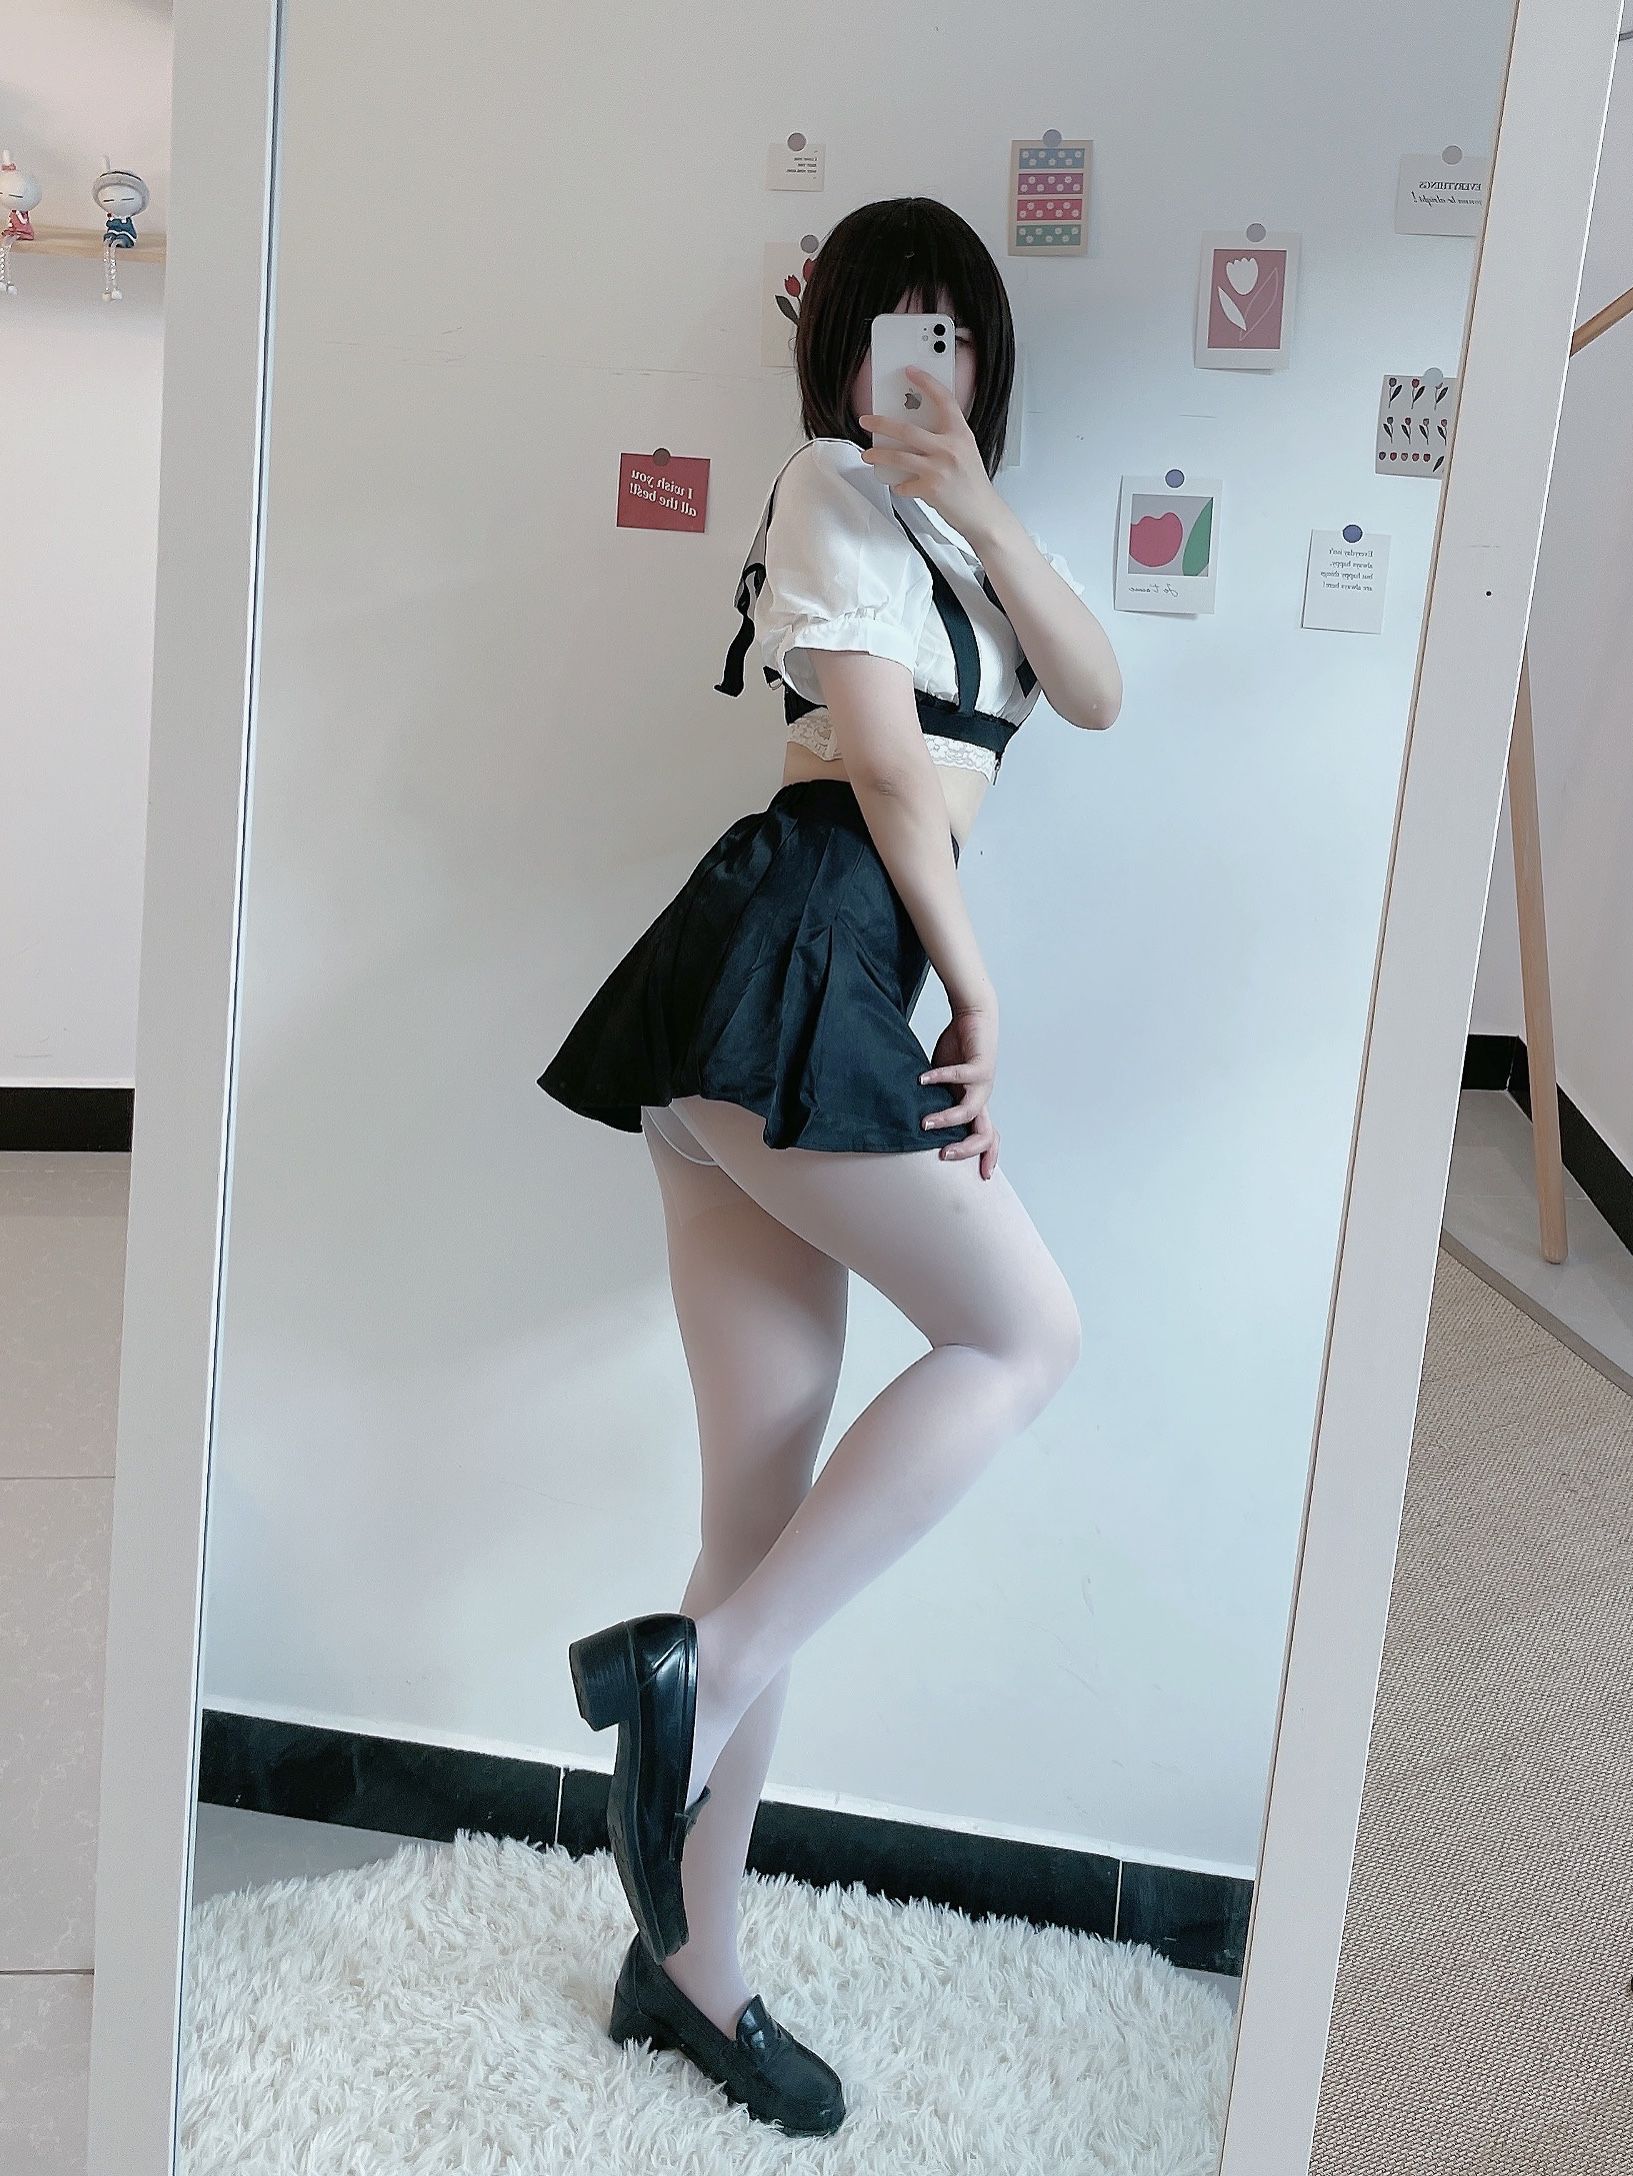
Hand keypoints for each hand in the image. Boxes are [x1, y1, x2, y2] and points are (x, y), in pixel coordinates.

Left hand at [859, 369, 1008, 546]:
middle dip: (881, 423)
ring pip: (898, 456)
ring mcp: (939, 469)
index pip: (943, 400)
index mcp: (961, 434)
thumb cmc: (973, 484)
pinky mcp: (930, 489)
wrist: (983, 513)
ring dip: (878, 454)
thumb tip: (916, 431)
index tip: (911, 372)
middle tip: (867, 420)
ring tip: (868, 454)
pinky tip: (899, 485)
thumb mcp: (966, 452)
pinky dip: (899, 485)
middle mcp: (949, 448)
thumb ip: (946, 438)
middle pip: (907, 429)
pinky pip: (904, 484)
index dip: (926, 382)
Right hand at [919, 1005, 1000, 1179]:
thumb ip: (935, 1098)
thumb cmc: (958, 1047)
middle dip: (967, 1149)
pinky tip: (922, 1080)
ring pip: (970, 1111)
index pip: (988, 1136)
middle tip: (943, 1155)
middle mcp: (982, 1096)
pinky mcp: (980, 1063)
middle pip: (986, 1134)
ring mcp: (983, 1081)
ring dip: (947, 1121)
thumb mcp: (944, 1080)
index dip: (988, 1157)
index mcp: (976, 1102)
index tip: (982, 1176)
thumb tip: (912, 1116)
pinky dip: (940, 1078)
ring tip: (925, 1124)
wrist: (976, 1015)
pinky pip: (960, 1076)